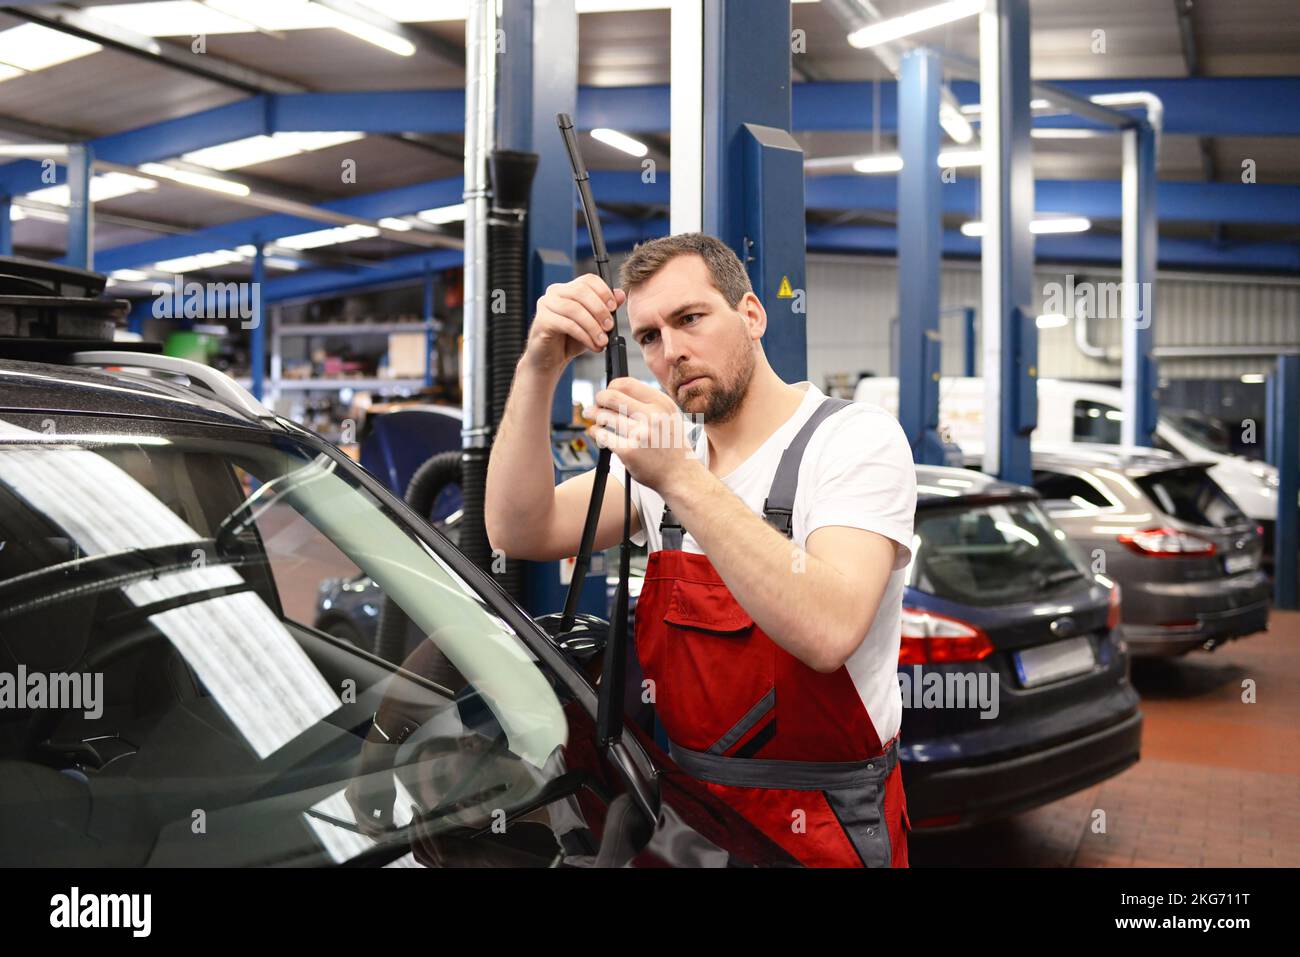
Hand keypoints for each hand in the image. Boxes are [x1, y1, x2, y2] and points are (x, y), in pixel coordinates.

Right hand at [523, 274, 626, 373]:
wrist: (550, 361)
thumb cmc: (569, 341)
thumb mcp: (593, 324)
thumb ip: (605, 308)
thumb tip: (620, 294)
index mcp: (567, 288)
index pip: (588, 280)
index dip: (604, 292)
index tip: (614, 308)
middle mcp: (554, 292)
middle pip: (581, 291)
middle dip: (600, 310)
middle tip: (610, 327)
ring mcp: (545, 305)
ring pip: (574, 309)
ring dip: (593, 326)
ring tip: (602, 341)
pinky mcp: (542, 321)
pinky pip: (567, 324)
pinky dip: (584, 335)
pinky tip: (592, 345)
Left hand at [586, 377, 700, 492]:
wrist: (680, 474)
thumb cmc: (670, 444)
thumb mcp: (668, 415)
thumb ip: (648, 402)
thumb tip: (616, 390)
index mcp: (661, 403)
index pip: (626, 384)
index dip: (611, 387)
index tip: (608, 392)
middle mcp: (652, 416)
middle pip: (611, 397)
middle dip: (598, 399)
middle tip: (595, 403)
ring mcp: (640, 434)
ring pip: (604, 416)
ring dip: (593, 415)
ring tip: (592, 416)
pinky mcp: (628, 451)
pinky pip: (602, 436)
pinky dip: (595, 432)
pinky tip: (596, 432)